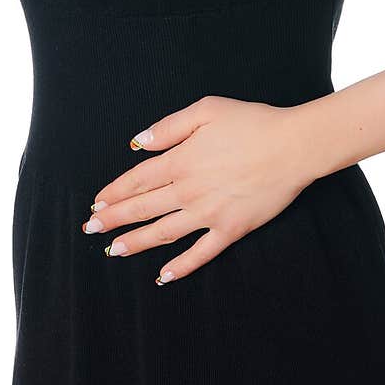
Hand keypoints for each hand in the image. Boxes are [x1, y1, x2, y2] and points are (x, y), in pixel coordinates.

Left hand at [83, 95, 317, 284]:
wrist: (293, 146)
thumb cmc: (252, 122)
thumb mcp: (206, 110)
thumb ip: (169, 127)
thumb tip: (139, 142)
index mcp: (181, 161)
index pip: (138, 180)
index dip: (114, 191)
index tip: (97, 201)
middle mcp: (189, 191)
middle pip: (143, 208)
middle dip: (114, 219)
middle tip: (90, 227)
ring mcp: (209, 214)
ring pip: (164, 233)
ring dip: (136, 243)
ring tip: (114, 251)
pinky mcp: (231, 229)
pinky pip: (201, 253)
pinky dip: (181, 266)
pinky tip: (164, 275)